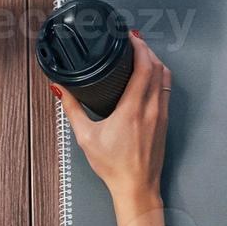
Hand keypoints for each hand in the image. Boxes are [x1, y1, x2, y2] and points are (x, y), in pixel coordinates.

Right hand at [52, 34, 170, 203]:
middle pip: (158, 67)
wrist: (136, 188)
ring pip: (166, 78)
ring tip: (142, 54)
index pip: (144, 67)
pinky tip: (149, 77)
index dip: (139, 47)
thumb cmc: (114, 166)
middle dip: (147, 49)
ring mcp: (160, 115)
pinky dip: (160, 77)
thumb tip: (60, 90)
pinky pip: (166, 91)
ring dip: (156, 61)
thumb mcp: (86, 136)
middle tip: (134, 40)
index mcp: (133, 109)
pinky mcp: (164, 122)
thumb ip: (72, 109)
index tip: (130, 37)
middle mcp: (151, 109)